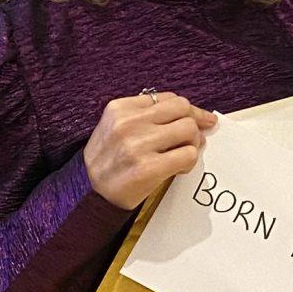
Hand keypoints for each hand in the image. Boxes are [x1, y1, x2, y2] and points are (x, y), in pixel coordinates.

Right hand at [84, 92, 215, 210]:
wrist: (92, 193)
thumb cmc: (110, 159)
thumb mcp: (117, 126)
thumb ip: (147, 115)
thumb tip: (193, 114)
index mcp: (119, 108)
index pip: (169, 98)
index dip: (189, 109)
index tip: (200, 119)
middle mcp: (128, 123)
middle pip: (183, 109)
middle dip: (194, 123)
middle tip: (194, 139)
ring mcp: (137, 145)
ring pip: (189, 129)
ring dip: (193, 144)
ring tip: (181, 155)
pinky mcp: (148, 168)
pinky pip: (188, 154)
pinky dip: (189, 162)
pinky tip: (177, 169)